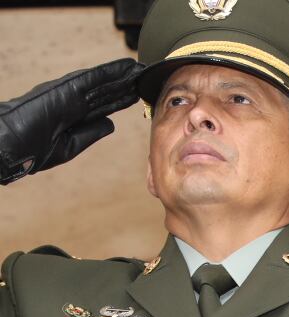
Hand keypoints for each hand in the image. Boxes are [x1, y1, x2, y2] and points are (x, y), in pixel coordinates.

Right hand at [0, 59, 141, 184]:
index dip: (121, 99)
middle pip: (105, 91)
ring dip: (121, 75)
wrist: (14, 145)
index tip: (138, 94)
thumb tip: (111, 123)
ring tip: (140, 69)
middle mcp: (73, 101)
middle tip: (145, 77)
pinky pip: (91, 79)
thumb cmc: (36, 148)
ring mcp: (69, 93)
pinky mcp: (65, 89)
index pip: (103, 105)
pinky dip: (108, 72)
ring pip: (101, 82)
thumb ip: (92, 132)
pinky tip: (124, 68)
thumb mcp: (72, 144)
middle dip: (125, 84)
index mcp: (74, 116)